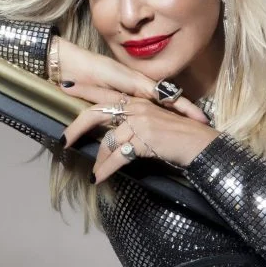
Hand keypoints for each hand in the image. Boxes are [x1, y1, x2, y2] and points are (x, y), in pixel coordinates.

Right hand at [53, 36, 207, 122]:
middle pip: (169, 98)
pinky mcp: (130, 81)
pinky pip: (153, 92)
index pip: (161, 98)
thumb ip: (117, 111)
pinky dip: (167, 101)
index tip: (195, 119)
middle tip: (205, 121)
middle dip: (187, 110)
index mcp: (134, 88)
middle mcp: (138, 84)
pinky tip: (178, 107)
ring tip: (199, 119)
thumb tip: (126, 129)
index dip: (178, 108)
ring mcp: (135, 81)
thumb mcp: (103, 99)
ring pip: (166, 95)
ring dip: (183, 108)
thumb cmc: (84, 80)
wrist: (72, 67)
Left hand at [62, 97, 219, 183]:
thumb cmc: (180, 135)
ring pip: (107, 141)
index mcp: (137, 99)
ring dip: (98, 161)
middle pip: (96, 113)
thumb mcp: (155, 121)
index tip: (64, 88)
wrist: (201, 143)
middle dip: (76, 127)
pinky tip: (100, 178)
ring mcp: (140, 121)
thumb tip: (114, 134)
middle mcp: (136, 106)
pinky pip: (118, 157)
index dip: (84, 91)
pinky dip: (106, 169)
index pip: (105, 93)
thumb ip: (134, 121)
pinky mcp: (145, 138)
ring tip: (94, 173)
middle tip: (63, 140)